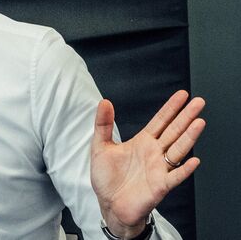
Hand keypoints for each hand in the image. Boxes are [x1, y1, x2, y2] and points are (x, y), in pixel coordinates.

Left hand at [90, 90, 204, 237]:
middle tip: (198, 102)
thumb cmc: (107, 178)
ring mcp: (159, 168)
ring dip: (189, 137)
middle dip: (186, 116)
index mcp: (142, 142)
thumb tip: (104, 102)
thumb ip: (103, 124)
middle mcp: (154, 153)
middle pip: (174, 131)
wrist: (109, 205)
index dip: (171, 108)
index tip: (182, 95)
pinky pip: (175, 177)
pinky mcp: (160, 186)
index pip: (160, 121)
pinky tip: (193, 160)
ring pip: (178, 150)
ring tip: (199, 122)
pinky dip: (184, 170)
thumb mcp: (100, 147)